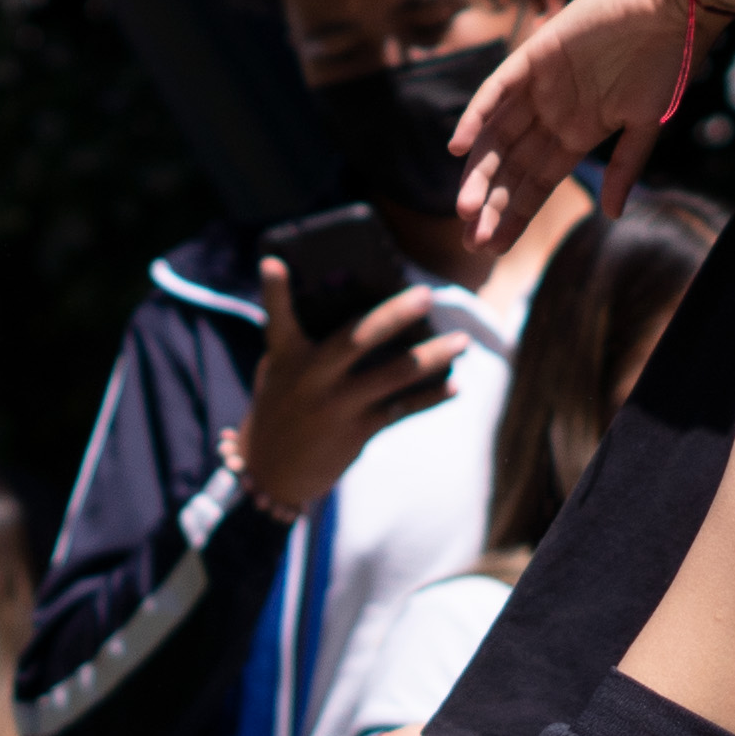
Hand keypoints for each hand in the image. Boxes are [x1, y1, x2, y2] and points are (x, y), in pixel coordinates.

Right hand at [234, 263, 459, 514]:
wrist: (271, 472)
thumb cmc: (282, 406)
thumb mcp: (279, 373)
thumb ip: (308, 344)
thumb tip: (360, 311)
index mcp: (286, 357)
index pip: (278, 318)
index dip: (275, 291)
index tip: (274, 262)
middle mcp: (310, 379)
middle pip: (356, 340)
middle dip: (394, 316)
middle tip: (426, 295)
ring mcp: (335, 407)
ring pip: (393, 376)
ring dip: (433, 357)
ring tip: (463, 341)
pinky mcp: (355, 433)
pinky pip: (402, 409)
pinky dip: (431, 397)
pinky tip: (455, 386)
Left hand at [448, 0, 700, 251]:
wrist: (675, 4)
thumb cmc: (670, 62)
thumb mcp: (647, 123)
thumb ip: (624, 168)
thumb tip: (610, 216)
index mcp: (577, 132)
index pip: (535, 182)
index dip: (513, 214)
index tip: (493, 247)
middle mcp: (552, 112)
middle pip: (510, 166)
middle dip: (490, 205)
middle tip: (471, 242)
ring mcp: (540, 85)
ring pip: (496, 136)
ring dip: (478, 172)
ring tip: (464, 211)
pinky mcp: (533, 54)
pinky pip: (496, 89)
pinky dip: (475, 116)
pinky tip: (459, 147)